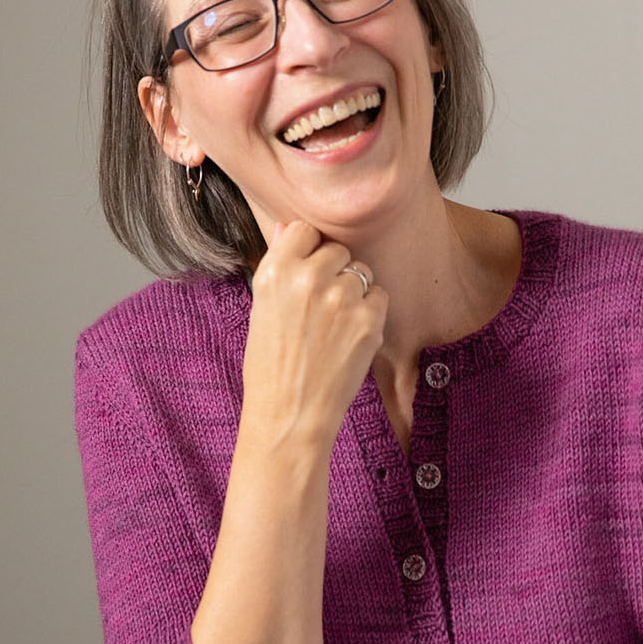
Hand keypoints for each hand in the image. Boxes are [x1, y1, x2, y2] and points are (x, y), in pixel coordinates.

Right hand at [242, 221, 387, 450]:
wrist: (290, 415)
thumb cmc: (270, 366)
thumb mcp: (261, 309)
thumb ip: (279, 265)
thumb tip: (289, 228)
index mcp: (275, 271)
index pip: (304, 230)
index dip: (309, 251)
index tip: (307, 273)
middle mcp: (309, 278)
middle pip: (337, 250)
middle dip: (334, 272)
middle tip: (321, 309)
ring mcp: (342, 298)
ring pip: (362, 272)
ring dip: (354, 291)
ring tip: (334, 326)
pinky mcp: (369, 320)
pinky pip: (380, 296)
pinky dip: (370, 313)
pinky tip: (350, 337)